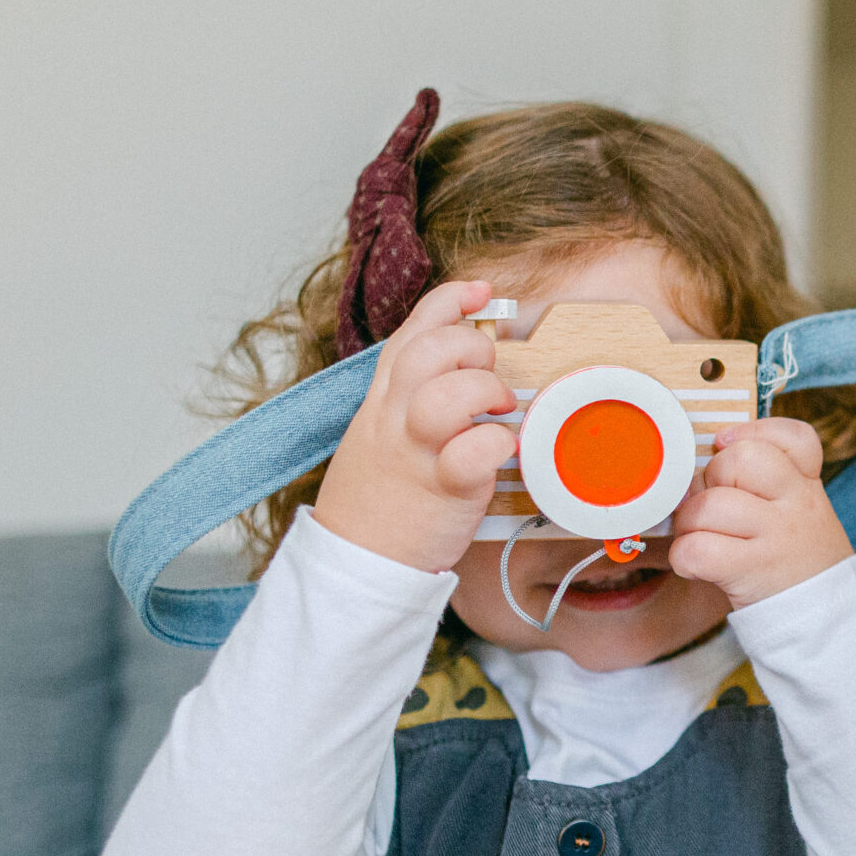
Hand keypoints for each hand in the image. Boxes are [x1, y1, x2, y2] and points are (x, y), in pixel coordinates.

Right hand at [311, 281, 518, 571]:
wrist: (355, 563)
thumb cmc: (379, 499)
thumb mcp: (379, 434)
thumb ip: (409, 397)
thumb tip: (454, 367)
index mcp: (380, 401)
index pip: (411, 333)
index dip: (449, 302)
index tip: (482, 292)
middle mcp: (394, 419)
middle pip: (426, 351)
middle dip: (469, 346)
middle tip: (487, 374)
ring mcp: (416, 453)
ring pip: (445, 393)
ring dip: (484, 392)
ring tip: (496, 411)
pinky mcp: (442, 490)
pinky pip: (471, 453)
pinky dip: (495, 443)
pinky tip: (500, 450)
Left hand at [669, 418, 854, 608]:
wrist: (824, 623)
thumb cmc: (795, 563)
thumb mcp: (801, 514)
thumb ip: (766, 483)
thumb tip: (702, 460)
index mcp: (807, 486)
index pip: (795, 437)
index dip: (753, 431)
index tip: (726, 445)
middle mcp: (797, 505)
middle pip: (740, 459)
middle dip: (709, 479)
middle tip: (710, 506)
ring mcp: (776, 538)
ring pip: (711, 504)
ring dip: (688, 522)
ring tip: (697, 537)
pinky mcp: (752, 571)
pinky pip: (698, 548)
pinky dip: (684, 556)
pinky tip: (694, 564)